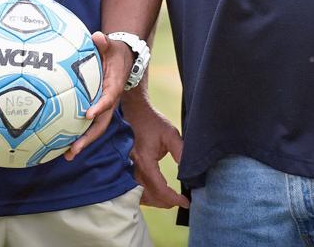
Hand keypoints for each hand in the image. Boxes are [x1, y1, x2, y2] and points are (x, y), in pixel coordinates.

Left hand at [64, 31, 132, 159]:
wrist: (124, 60)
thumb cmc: (114, 52)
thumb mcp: (111, 45)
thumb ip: (104, 42)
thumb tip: (97, 37)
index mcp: (114, 86)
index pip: (108, 98)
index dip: (100, 107)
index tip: (87, 114)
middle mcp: (110, 100)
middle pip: (101, 123)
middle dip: (88, 138)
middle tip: (73, 149)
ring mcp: (104, 107)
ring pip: (95, 128)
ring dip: (82, 142)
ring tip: (66, 155)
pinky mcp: (97, 108)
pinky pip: (89, 123)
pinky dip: (78, 134)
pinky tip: (62, 143)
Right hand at [123, 93, 187, 207]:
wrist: (133, 110)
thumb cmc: (152, 121)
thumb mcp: (171, 134)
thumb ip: (181, 153)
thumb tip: (189, 172)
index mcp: (144, 160)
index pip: (160, 188)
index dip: (174, 198)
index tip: (186, 201)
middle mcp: (133, 168)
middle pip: (149, 196)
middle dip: (166, 202)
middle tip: (180, 202)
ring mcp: (127, 169)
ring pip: (139, 195)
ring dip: (155, 201)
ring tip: (171, 200)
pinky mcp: (125, 168)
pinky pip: (133, 189)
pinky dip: (145, 195)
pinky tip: (156, 194)